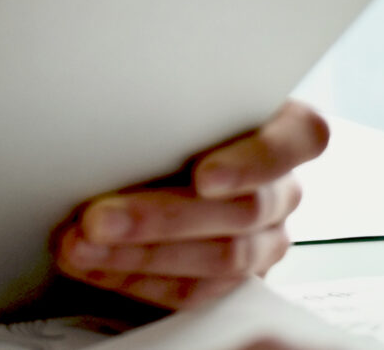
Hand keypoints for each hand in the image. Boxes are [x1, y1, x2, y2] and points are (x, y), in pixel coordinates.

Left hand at [55, 101, 327, 308]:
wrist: (154, 151)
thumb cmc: (166, 114)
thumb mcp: (170, 96)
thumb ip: (166, 103)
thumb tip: (109, 104)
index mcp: (284, 129)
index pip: (301, 138)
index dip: (252, 161)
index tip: (203, 177)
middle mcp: (281, 186)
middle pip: (243, 209)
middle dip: (160, 218)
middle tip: (97, 219)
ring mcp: (265, 236)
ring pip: (220, 257)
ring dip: (140, 254)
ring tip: (82, 245)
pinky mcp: (234, 276)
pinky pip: (196, 289)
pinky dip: (139, 278)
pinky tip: (97, 265)